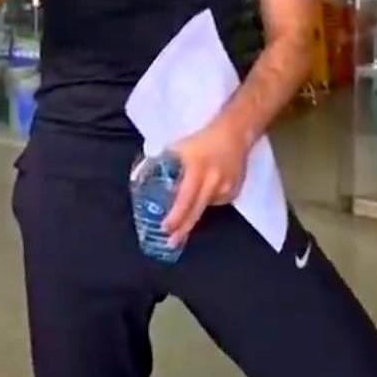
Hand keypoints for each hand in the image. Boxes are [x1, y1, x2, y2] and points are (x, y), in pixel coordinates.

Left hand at [163, 123, 248, 248]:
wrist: (233, 134)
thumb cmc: (201, 141)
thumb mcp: (179, 149)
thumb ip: (163, 164)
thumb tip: (141, 179)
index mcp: (197, 168)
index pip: (185, 197)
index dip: (176, 215)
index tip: (165, 227)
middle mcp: (213, 180)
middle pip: (197, 211)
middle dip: (183, 229)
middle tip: (172, 242)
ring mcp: (226, 187)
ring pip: (205, 208)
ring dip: (194, 212)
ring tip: (187, 208)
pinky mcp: (234, 192)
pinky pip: (217, 203)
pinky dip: (208, 201)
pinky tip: (207, 189)